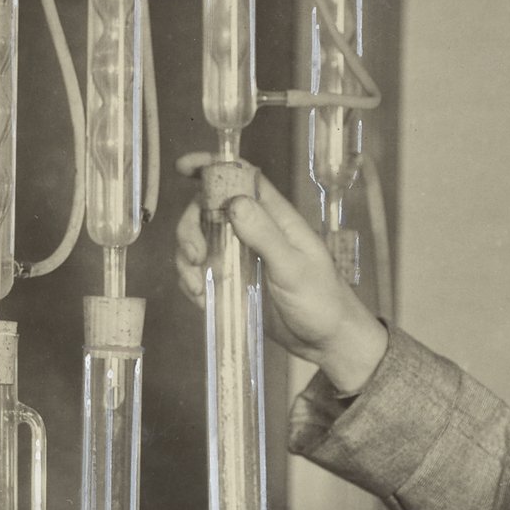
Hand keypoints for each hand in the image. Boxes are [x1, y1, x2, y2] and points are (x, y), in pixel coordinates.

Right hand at [173, 161, 388, 393]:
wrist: (325, 342)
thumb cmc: (322, 300)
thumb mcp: (294, 268)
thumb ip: (265, 235)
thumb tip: (234, 202)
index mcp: (274, 217)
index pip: (241, 177)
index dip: (212, 166)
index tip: (183, 167)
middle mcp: (253, 231)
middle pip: (207, 210)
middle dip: (190, 227)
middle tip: (194, 255)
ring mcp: (239, 257)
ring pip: (199, 241)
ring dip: (187, 258)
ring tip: (198, 285)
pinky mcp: (231, 283)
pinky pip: (200, 272)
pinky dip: (192, 281)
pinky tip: (203, 298)